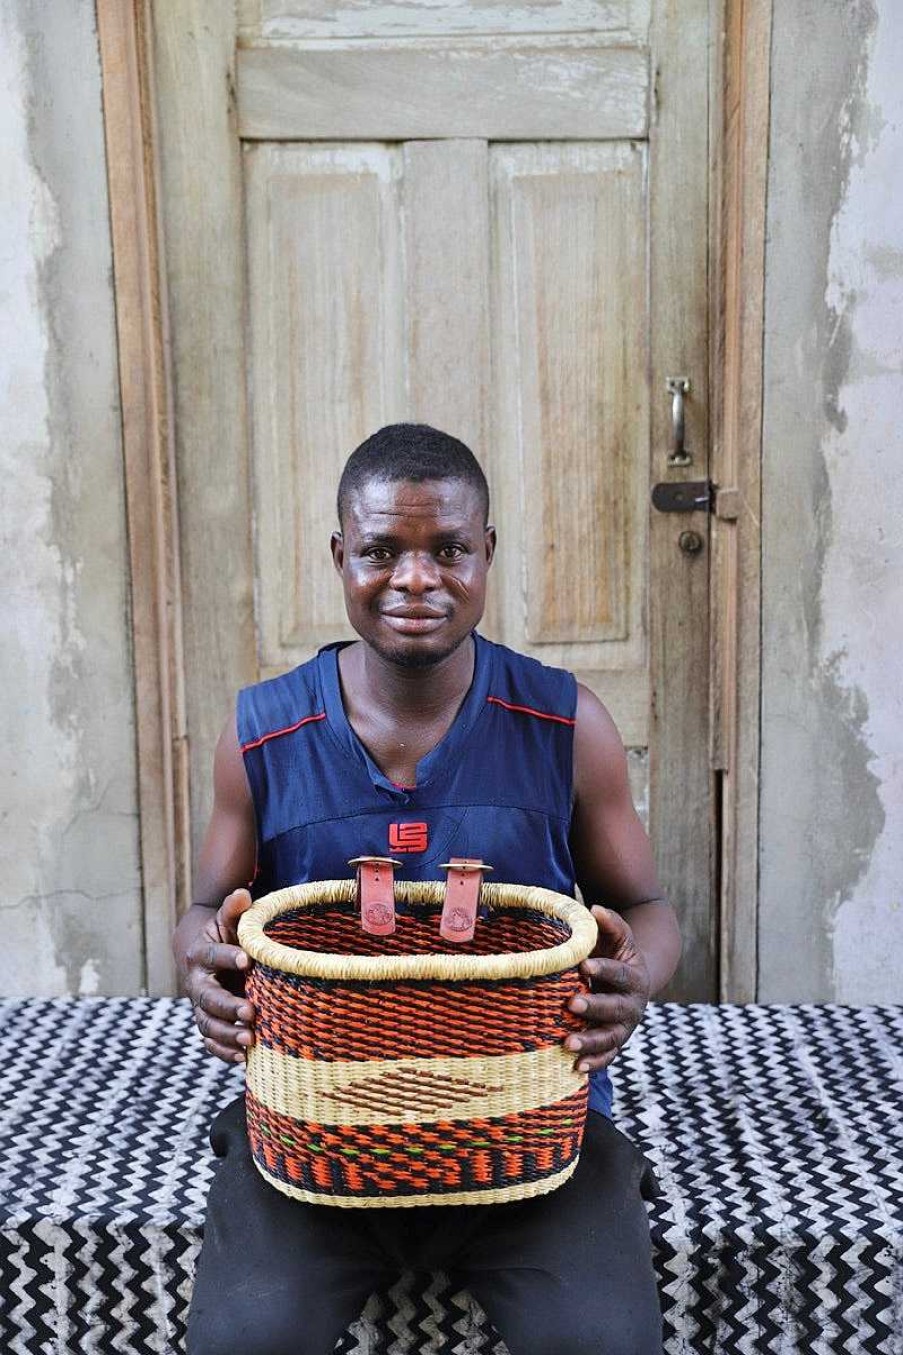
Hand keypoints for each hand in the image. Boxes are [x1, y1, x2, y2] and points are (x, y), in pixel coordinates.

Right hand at [184, 889, 255, 1063]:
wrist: (207, 958)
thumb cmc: (226, 936)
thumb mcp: (229, 921)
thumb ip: (234, 910)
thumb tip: (243, 894)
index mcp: (201, 955)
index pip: (213, 956)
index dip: (228, 958)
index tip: (248, 960)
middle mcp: (197, 983)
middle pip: (208, 998)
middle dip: (227, 1006)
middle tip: (250, 1012)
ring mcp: (201, 1007)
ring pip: (208, 1024)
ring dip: (228, 1034)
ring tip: (250, 1039)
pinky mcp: (208, 1024)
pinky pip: (211, 1042)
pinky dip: (224, 1051)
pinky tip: (243, 1059)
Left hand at [564, 906, 650, 1072]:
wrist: (631, 983)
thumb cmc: (616, 955)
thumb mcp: (618, 938)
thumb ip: (609, 923)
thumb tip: (595, 909)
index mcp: (634, 977)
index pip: (619, 973)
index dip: (603, 970)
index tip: (583, 966)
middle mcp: (632, 1005)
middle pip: (615, 1008)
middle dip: (594, 1007)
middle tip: (570, 1004)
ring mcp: (624, 1028)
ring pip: (610, 1037)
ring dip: (590, 1041)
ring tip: (567, 1043)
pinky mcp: (615, 1043)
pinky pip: (607, 1057)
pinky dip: (594, 1063)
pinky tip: (575, 1067)